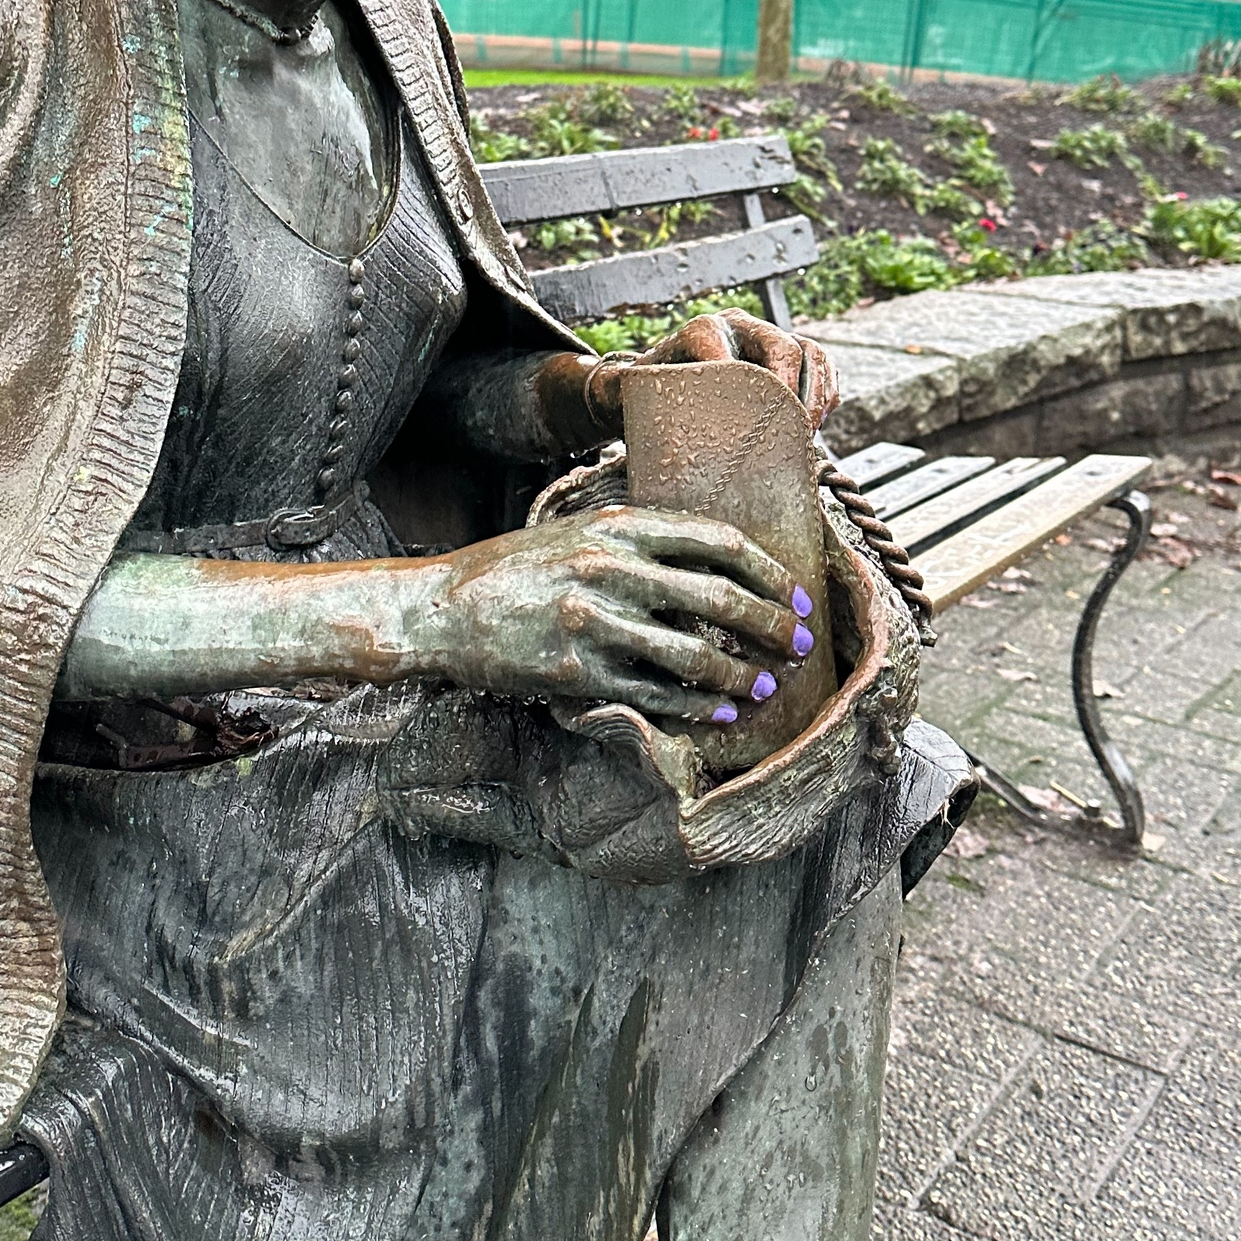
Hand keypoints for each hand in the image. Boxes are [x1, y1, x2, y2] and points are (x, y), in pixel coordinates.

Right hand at [417, 505, 815, 724]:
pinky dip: (696, 708)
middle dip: (770, 626)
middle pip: (718, 599)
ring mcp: (594, 622)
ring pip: (693, 655)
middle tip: (799, 646)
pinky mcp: (576, 671)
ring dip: (741, 676)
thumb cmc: (514, 569)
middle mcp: (611, 569)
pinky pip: (654, 694)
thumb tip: (712, 562)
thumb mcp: (577, 532)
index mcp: (618, 526)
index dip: (767, 570)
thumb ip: (637, 541)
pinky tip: (719, 714)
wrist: (441, 607)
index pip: (717, 541)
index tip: (794, 593)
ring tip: (764, 688)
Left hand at [582, 309, 836, 437]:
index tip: (751, 423)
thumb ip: (621, 389)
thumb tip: (630, 395)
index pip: (726, 341)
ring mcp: (764, 338)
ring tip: (809, 432)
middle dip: (792, 390)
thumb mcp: (625, 393)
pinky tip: (817, 421)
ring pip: (809, 350)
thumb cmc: (639, 396)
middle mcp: (736, 325)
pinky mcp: (786, 356)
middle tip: (794, 433)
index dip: (743, 379)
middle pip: (780, 343)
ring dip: (816, 392)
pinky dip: (826, 391)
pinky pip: (821, 363)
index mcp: (699, 330)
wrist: (653, 393)